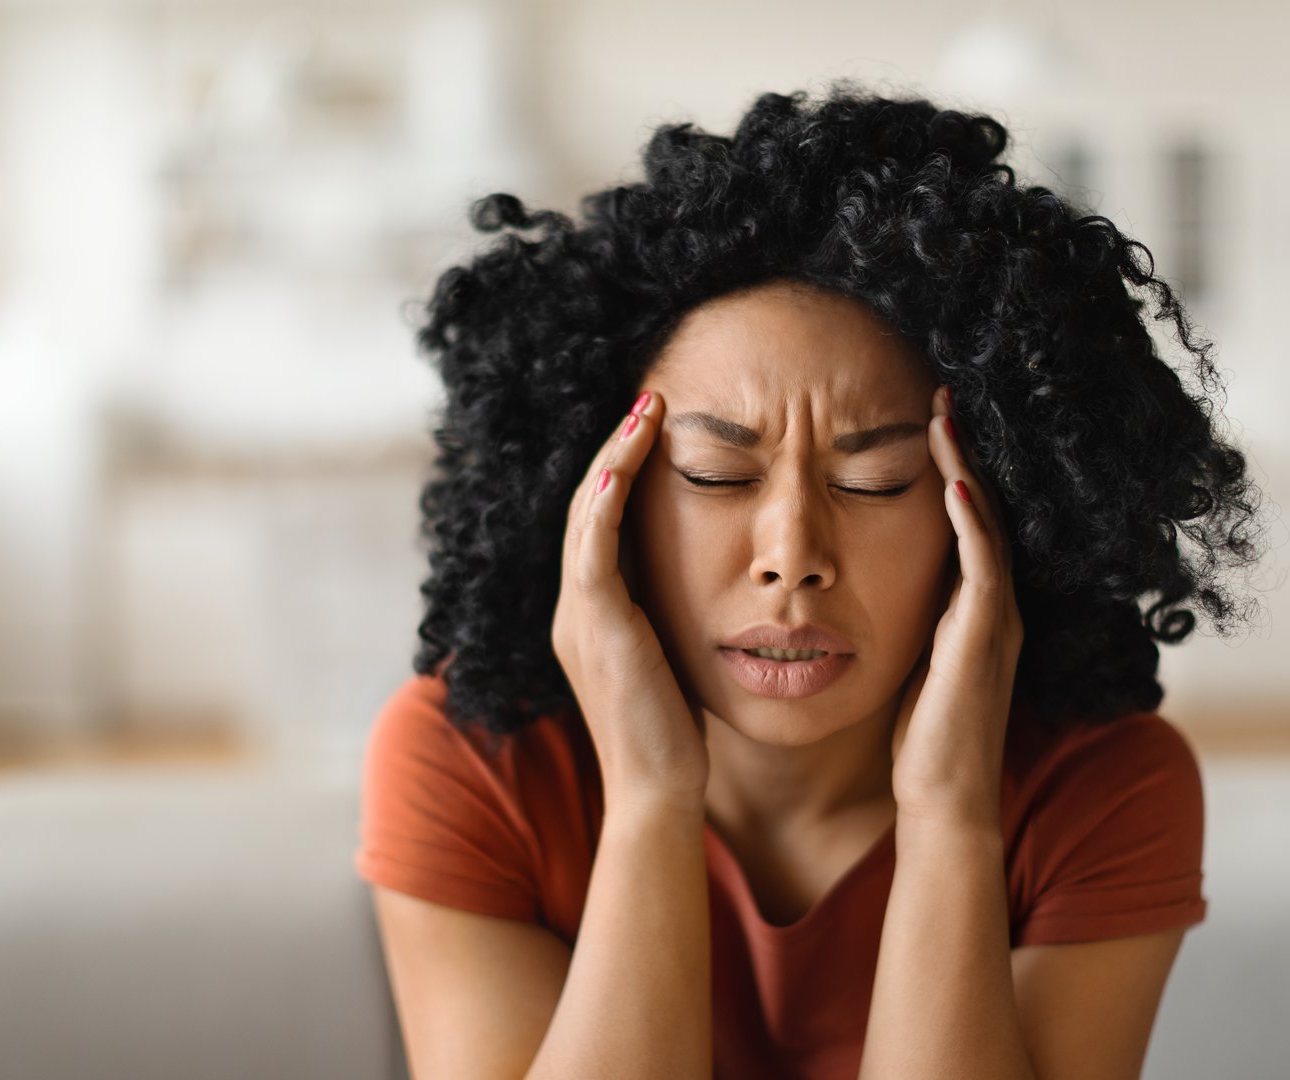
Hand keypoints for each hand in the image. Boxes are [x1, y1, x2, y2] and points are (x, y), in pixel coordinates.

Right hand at [551, 390, 709, 809]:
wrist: (660, 795)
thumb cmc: (680, 738)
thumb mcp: (676, 663)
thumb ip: (676, 622)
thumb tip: (715, 591)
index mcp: (592, 617)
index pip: (600, 525)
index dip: (622, 472)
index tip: (657, 429)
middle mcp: (574, 610)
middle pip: (584, 507)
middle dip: (614, 450)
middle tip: (650, 400)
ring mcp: (578, 618)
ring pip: (584, 515)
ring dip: (613, 457)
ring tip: (647, 409)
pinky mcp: (595, 628)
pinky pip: (592, 549)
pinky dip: (606, 500)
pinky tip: (627, 461)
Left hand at [889, 385, 1023, 823]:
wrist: (942, 801)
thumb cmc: (918, 738)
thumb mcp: (904, 659)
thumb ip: (899, 618)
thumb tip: (858, 583)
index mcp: (971, 608)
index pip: (964, 522)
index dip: (948, 470)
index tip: (923, 420)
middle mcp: (992, 605)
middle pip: (981, 509)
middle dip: (961, 452)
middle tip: (941, 395)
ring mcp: (994, 619)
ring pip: (985, 525)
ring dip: (966, 468)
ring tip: (944, 416)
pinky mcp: (984, 638)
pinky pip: (983, 565)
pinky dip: (971, 520)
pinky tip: (954, 482)